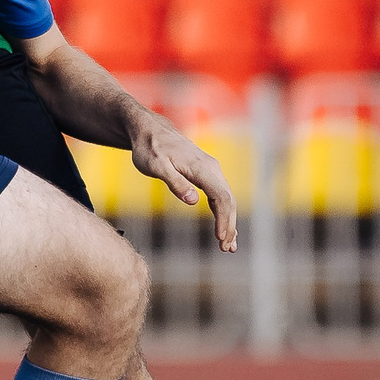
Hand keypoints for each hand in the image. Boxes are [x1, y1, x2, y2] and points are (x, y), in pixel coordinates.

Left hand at [130, 116, 237, 252]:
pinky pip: (219, 196)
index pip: (221, 197)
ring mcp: (210, 171)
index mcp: (202, 168)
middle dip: (230, 226)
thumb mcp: (156, 166)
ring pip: (226, 199)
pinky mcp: (205, 174)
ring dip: (229, 222)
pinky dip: (223, 213)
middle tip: (226, 249)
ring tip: (228, 246)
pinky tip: (223, 228)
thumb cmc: (149, 148)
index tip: (221, 239)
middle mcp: (211, 169)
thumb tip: (193, 200)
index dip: (224, 219)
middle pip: (229, 201)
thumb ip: (175, 182)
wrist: (149, 130)